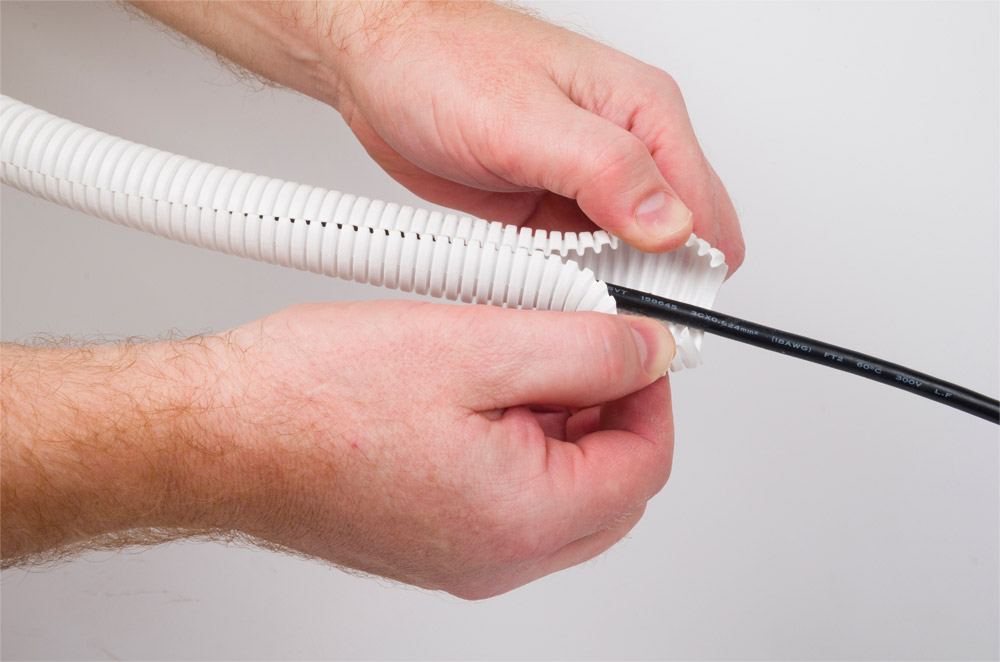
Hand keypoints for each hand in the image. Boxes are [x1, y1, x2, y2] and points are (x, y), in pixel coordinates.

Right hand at [1, 302, 675, 596]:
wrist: (215, 434)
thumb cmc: (311, 400)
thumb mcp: (476, 346)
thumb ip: (584, 350)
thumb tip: (648, 351)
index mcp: (523, 520)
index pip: (645, 463)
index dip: (651, 390)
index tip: (630, 341)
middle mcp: (498, 557)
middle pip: (609, 484)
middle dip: (606, 407)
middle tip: (571, 342)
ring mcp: (463, 554)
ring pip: (560, 488)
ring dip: (556, 419)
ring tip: (502, 356)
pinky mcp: (433, 537)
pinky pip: (508, 494)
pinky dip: (511, 439)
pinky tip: (468, 388)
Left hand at [332, 2, 743, 266]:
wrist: (381, 64)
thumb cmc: (443, 62)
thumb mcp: (526, 118)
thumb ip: (606, 170)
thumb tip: (671, 224)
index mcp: (643, 112)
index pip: (704, 212)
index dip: (689, 272)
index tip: (652, 312)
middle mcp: (625, 149)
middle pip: (673, 246)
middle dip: (642, 286)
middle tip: (592, 304)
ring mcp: (587, 182)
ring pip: (623, 262)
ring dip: (596, 287)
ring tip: (550, 285)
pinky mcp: (550, 208)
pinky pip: (574, 265)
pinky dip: (559, 282)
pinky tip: (531, 277)